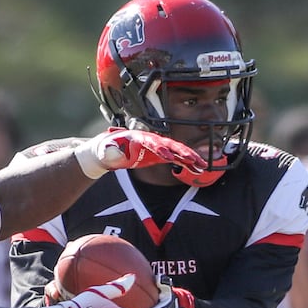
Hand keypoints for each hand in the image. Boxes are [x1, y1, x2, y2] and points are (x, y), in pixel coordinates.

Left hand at [76, 129, 206, 177]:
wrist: (109, 149)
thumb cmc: (106, 149)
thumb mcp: (105, 149)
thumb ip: (109, 150)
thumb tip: (110, 151)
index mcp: (139, 138)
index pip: (152, 142)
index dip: (160, 149)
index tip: (168, 157)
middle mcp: (152, 140)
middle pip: (170, 145)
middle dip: (183, 152)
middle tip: (194, 160)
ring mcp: (158, 147)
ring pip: (177, 151)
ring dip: (190, 158)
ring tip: (202, 166)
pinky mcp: (161, 154)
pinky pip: (177, 158)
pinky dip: (187, 163)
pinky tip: (197, 170)